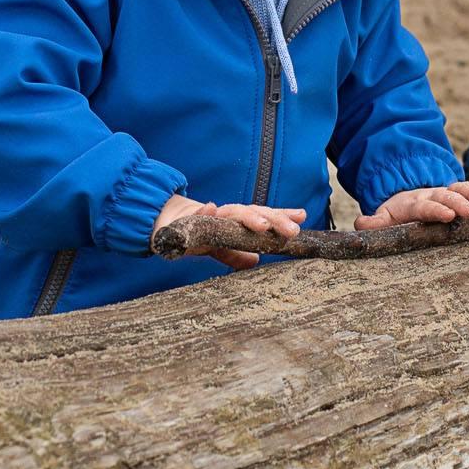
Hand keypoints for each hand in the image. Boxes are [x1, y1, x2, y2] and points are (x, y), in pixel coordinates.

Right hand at [153, 193, 303, 269]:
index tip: (301, 217)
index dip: (281, 216)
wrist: (167, 225)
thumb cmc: (198, 234)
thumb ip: (235, 254)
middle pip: (254, 213)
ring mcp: (209, 216)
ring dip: (248, 216)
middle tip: (291, 230)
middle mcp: (227, 216)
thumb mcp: (218, 248)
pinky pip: (196, 215)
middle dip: (274, 220)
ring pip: (232, 212)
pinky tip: (211, 208)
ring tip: (263, 224)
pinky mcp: (187, 220)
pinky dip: (203, 211)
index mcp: (236, 222)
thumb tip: (254, 261)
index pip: (263, 216)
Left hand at [356, 181, 468, 229]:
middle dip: (460, 202)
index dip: (436, 210)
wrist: (408, 197)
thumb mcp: (384, 218)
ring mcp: (449, 193)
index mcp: (414, 204)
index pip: (425, 206)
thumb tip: (361, 223)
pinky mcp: (461, 195)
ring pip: (464, 189)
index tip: (448, 216)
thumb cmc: (398, 214)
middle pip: (448, 195)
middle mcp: (434, 195)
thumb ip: (374, 224)